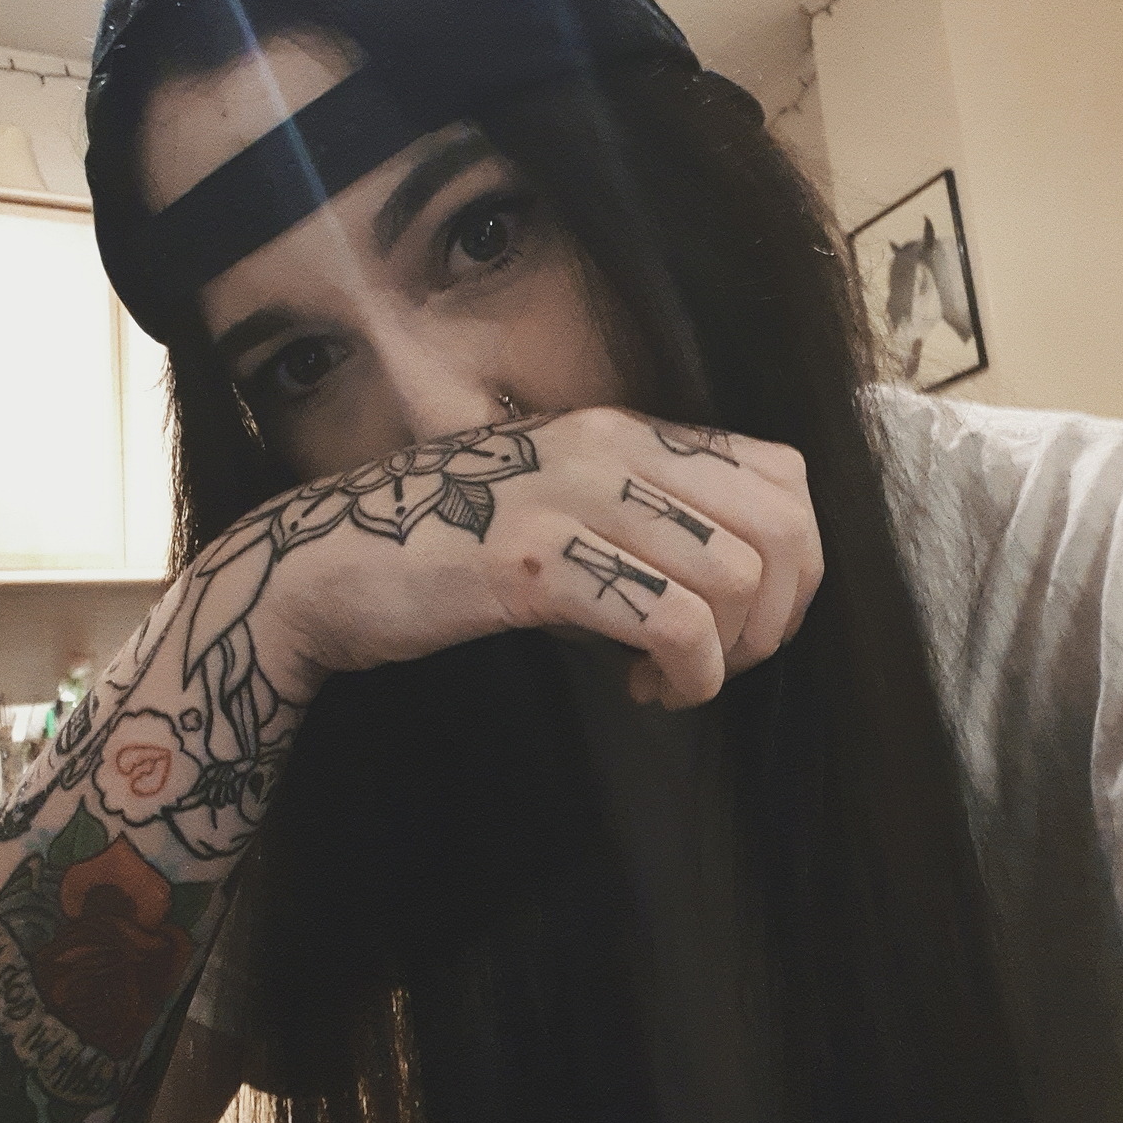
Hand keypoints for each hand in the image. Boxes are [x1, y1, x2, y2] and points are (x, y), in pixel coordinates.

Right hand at [235, 407, 822, 710]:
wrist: (324, 565)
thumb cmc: (449, 549)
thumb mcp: (563, 510)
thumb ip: (643, 521)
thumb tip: (736, 583)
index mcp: (626, 431)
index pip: (782, 473)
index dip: (798, 562)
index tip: (750, 622)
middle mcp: (611, 448)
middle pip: (780, 525)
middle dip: (777, 616)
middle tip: (727, 661)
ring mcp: (570, 498)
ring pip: (735, 575)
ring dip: (726, 654)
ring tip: (671, 681)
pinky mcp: (533, 561)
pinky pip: (669, 620)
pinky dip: (685, 673)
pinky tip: (643, 691)